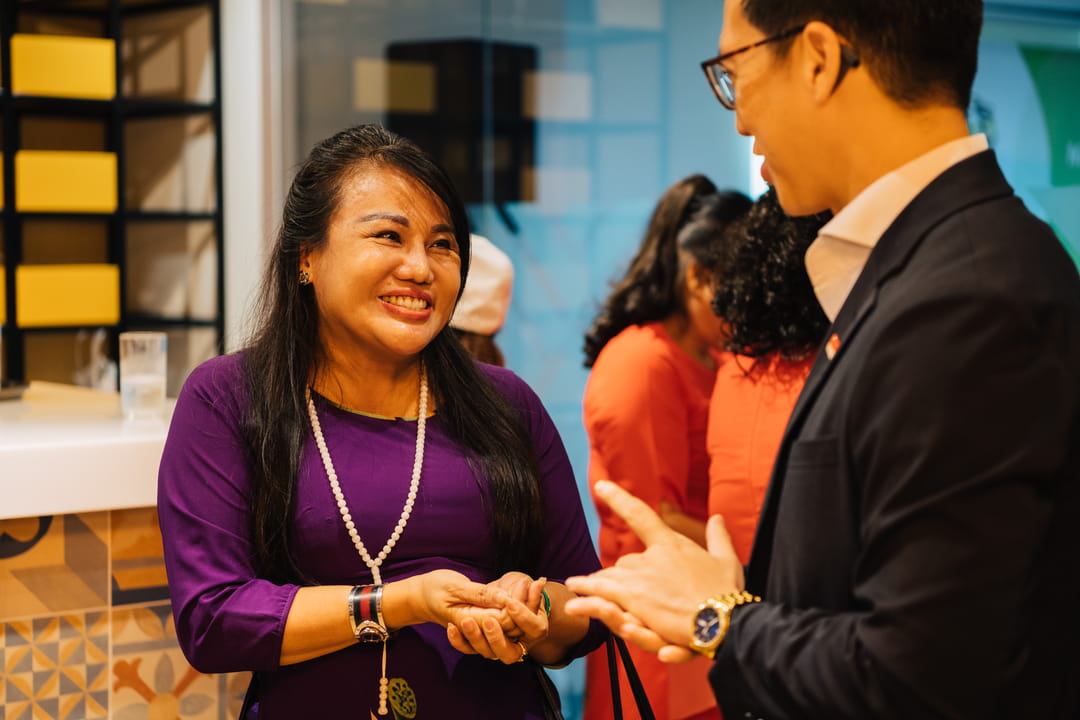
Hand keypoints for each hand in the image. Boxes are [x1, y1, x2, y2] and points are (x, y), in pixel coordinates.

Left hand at [446, 573, 549, 663]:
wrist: (494, 593)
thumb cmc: (512, 587)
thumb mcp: (518, 584)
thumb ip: (526, 588)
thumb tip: (538, 583)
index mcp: (534, 627)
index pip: (535, 629)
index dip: (524, 617)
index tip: (510, 603)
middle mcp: (518, 642)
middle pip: (511, 653)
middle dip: (498, 638)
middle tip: (488, 620)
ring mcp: (498, 646)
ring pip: (489, 653)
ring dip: (476, 638)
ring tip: (466, 620)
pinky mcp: (480, 644)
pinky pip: (470, 650)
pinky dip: (459, 641)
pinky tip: (451, 627)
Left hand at [564, 480, 742, 652]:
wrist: (724, 622)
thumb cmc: (727, 593)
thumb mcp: (727, 560)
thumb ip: (719, 537)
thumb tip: (717, 518)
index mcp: (671, 544)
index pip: (641, 515)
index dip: (619, 498)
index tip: (601, 486)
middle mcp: (651, 558)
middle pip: (622, 563)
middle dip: (618, 576)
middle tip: (609, 585)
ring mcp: (640, 579)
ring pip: (607, 578)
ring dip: (593, 584)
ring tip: (577, 587)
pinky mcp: (634, 600)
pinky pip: (602, 595)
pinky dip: (586, 598)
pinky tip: (574, 601)